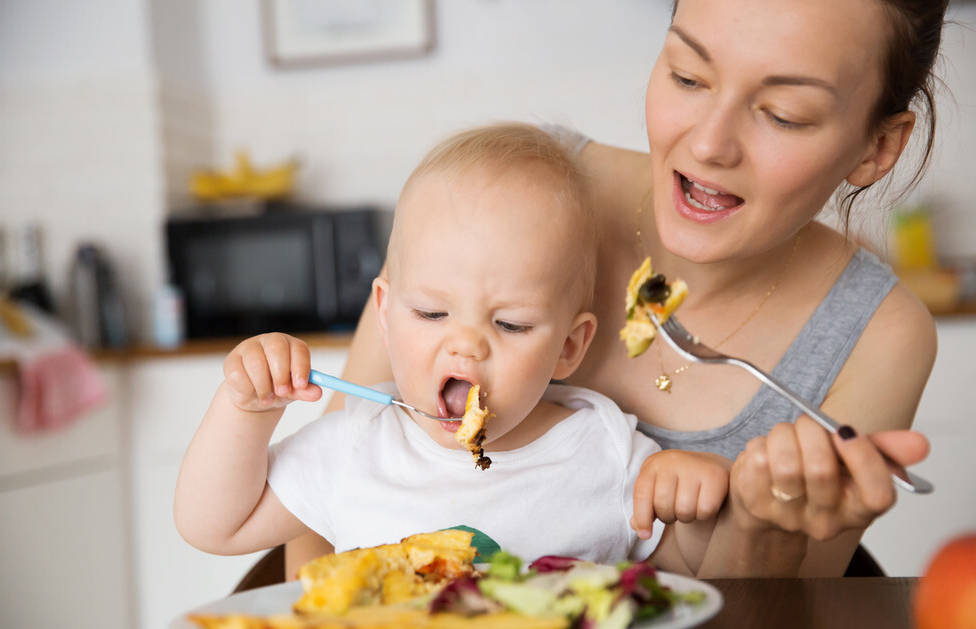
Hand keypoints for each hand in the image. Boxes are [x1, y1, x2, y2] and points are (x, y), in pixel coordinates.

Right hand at [222, 333, 322, 412]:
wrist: (254, 397)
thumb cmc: (278, 388)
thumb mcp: (294, 391)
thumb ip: (305, 390)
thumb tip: (317, 393)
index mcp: (290, 345)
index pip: (299, 349)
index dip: (301, 367)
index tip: (301, 385)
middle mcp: (270, 341)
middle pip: (276, 349)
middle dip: (281, 374)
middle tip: (282, 392)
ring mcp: (249, 348)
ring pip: (256, 363)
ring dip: (263, 386)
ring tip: (267, 399)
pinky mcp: (232, 359)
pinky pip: (238, 373)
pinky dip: (247, 388)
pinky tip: (251, 393)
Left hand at [631, 450, 731, 537]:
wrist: (710, 465)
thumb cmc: (678, 482)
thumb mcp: (656, 488)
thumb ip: (645, 508)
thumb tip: (638, 528)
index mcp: (654, 464)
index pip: (642, 494)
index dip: (642, 518)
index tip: (645, 534)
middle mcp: (672, 461)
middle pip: (663, 505)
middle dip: (668, 516)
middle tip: (675, 511)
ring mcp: (695, 466)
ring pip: (684, 510)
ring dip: (686, 517)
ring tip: (689, 507)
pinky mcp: (716, 476)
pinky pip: (705, 510)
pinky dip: (703, 515)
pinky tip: (704, 505)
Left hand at [730, 416, 929, 539]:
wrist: (768, 498)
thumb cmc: (815, 473)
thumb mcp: (853, 460)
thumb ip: (886, 449)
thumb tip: (919, 444)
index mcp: (858, 510)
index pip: (878, 495)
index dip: (864, 457)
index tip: (846, 431)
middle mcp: (825, 521)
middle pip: (821, 470)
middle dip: (812, 431)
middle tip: (807, 423)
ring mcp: (787, 516)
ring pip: (785, 463)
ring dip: (784, 435)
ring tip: (786, 435)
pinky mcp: (755, 503)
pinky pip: (757, 460)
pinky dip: (760, 443)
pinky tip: (767, 450)